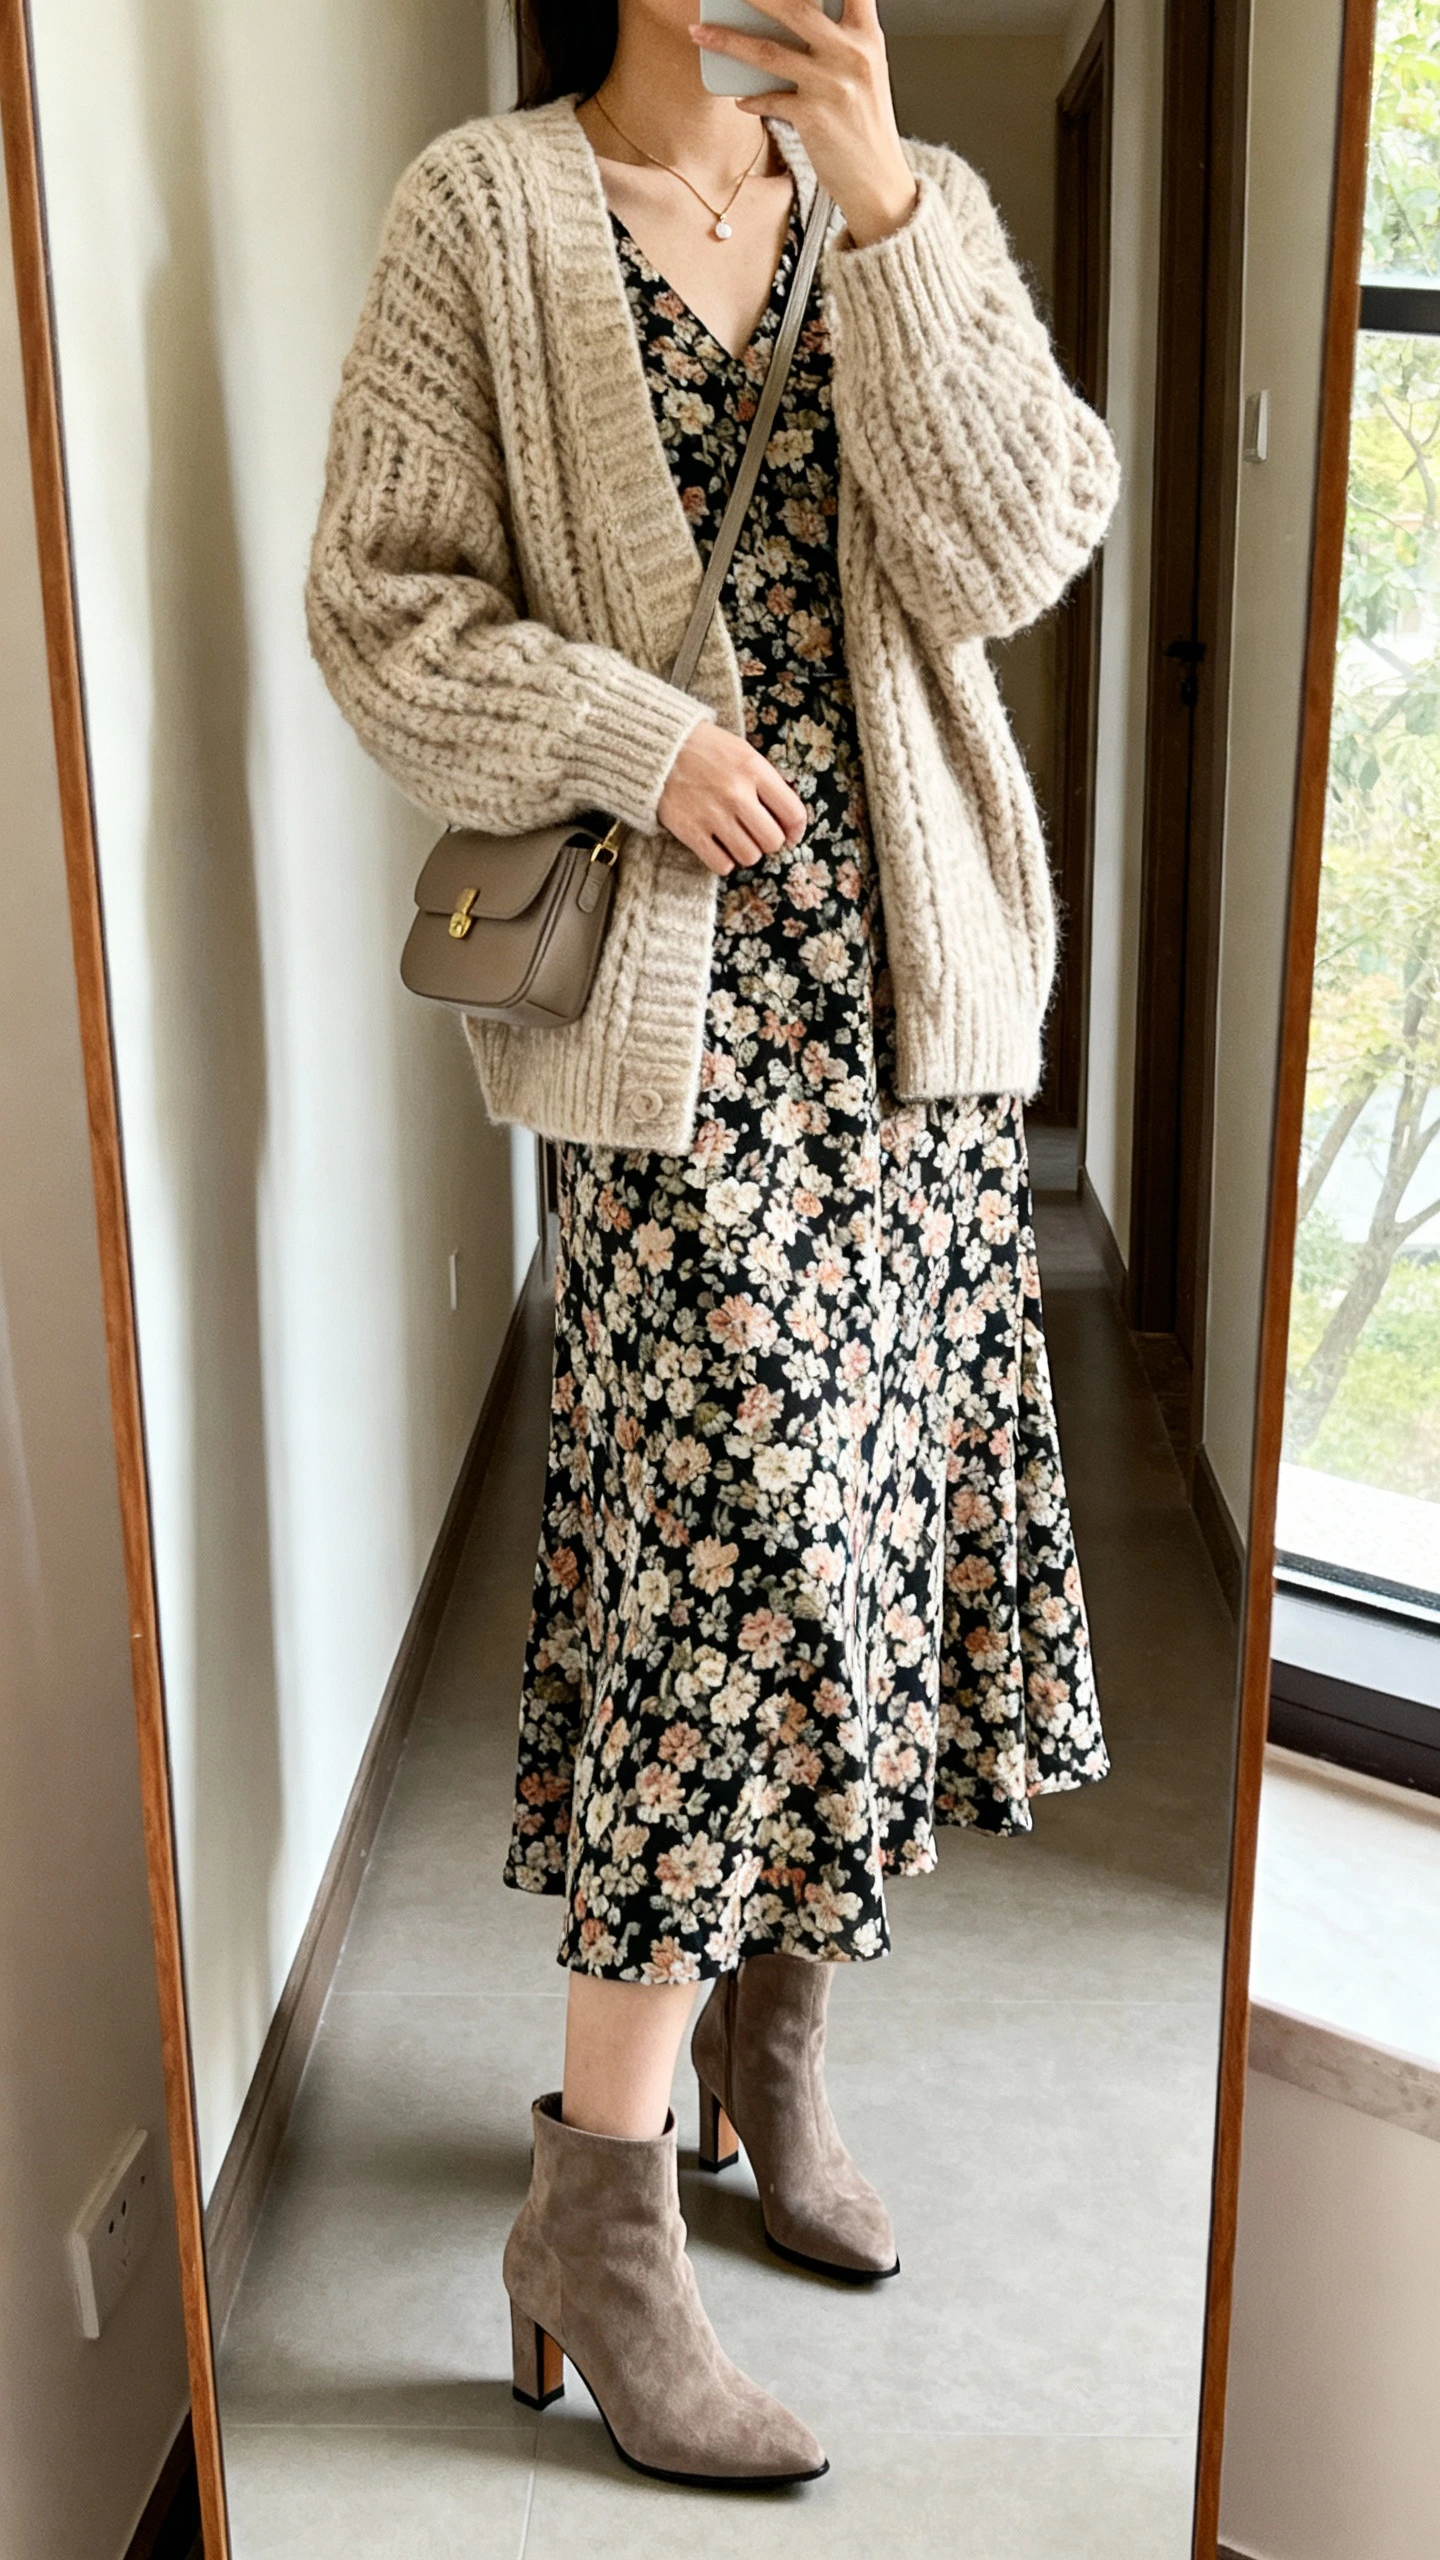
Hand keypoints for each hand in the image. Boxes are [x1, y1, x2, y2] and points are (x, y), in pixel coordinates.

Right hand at [659, 720, 806, 875]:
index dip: (797, 831)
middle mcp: (736, 794)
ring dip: (747, 852)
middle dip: (769, 842)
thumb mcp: (742, 752)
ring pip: (749, 856)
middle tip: (758, 835)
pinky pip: (721, 865)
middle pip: (773, 841)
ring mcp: (713, 814)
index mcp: (754, 770)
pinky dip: (724, 862)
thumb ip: (766, 781)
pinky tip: (719, 848)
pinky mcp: (690, 831)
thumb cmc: (705, 750)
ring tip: (737, 840)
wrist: (658, 749)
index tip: (790, 835)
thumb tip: (787, 819)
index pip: (793, 813)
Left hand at [690, 0, 918, 248]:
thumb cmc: (866, 127)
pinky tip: (740, 99)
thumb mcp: (864, 73)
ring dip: (728, 40)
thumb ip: (838, 41)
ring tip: (701, 32)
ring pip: (769, 51)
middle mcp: (851, 55)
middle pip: (795, 7)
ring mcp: (832, 85)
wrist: (879, 182)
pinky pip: (769, 99)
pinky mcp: (814, 117)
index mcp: (867, 37)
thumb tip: (786, 22)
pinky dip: (751, 98)